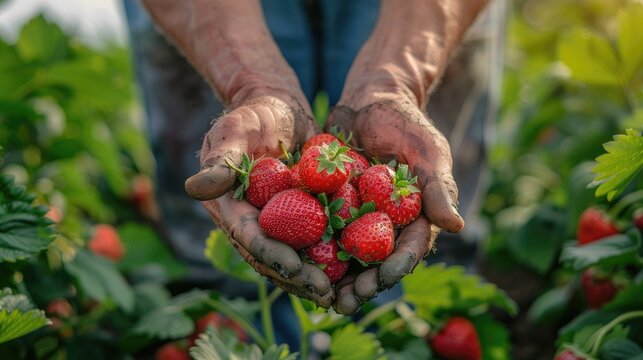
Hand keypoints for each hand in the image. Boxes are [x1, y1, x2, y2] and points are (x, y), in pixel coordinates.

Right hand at [185, 95, 334, 307]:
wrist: (280, 109)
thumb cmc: (253, 114)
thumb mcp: (235, 130)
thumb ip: (220, 159)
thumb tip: (195, 187)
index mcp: (232, 209)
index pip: (250, 238)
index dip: (271, 254)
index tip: (295, 267)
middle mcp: (255, 223)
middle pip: (275, 258)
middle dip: (299, 278)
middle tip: (325, 292)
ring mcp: (280, 223)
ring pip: (298, 257)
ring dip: (318, 278)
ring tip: (343, 294)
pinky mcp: (303, 216)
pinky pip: (319, 240)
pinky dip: (336, 256)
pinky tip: (359, 269)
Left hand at [325, 95, 463, 314]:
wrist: (370, 102)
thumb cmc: (406, 124)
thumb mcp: (427, 151)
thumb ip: (438, 187)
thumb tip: (455, 226)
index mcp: (414, 219)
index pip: (407, 249)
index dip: (395, 267)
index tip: (381, 278)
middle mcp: (386, 225)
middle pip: (374, 263)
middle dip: (361, 284)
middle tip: (344, 302)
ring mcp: (357, 219)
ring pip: (345, 256)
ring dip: (334, 278)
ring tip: (319, 296)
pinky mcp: (330, 208)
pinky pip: (319, 232)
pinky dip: (310, 250)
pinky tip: (295, 263)